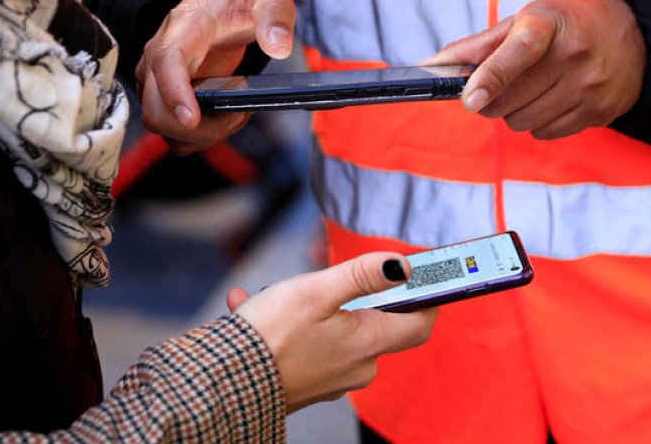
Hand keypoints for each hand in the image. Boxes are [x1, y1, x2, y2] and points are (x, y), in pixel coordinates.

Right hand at [136, 0, 294, 154]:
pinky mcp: (166, 97)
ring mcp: (158, 80)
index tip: (191, 117)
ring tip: (237, 113)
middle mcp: (159, 56)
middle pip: (156, 109)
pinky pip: (175, 131)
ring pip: (163, 127)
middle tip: (239, 113)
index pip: (165, 60)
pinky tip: (227, 117)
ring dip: (202, 135)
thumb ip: (275, 13)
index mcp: (182, 26)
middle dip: (198, 128)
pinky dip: (201, 136)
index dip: (173, 92)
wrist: (220, 1)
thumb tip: (279, 46)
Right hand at [227, 253, 436, 412]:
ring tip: (275, 294)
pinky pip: (307, 346)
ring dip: (313, 310)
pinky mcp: (307, 384)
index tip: (425, 278)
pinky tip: (251, 307)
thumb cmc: (270, 336)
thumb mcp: (317, 291)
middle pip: (376, 326)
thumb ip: (363, 274)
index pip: (420, 324)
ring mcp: (333, 379)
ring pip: (337, 333)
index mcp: (367, 344)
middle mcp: (357, 367)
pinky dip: (289, 326)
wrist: (223, 382)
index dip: (427, 299)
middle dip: (355, 297)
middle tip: (326, 279)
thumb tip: (403, 266)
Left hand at [428, 0, 645, 139]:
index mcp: (548, 23)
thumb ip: (477, 45)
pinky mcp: (599, 112)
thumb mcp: (526, 19)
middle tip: (492, 87)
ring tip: (528, 90)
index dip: (490, 76)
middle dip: (489, 99)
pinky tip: (549, 100)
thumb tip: (429, 66)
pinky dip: (536, 123)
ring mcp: (589, 87)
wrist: (634, 36)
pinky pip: (545, 133)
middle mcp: (573, 56)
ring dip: (512, 113)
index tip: (469, 97)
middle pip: (509, 100)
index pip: (517, 52)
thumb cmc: (566, 25)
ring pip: (523, 122)